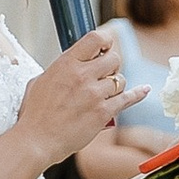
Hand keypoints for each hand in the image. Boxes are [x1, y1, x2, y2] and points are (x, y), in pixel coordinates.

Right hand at [16, 27, 127, 169]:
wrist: (36, 140)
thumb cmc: (35, 114)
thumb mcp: (40, 81)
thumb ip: (60, 69)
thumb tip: (72, 65)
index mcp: (66, 64)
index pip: (95, 38)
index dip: (105, 41)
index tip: (105, 47)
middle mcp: (82, 75)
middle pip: (113, 58)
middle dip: (111, 65)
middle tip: (104, 74)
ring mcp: (94, 94)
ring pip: (120, 80)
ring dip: (116, 85)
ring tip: (105, 93)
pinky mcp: (103, 112)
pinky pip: (127, 98)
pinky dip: (137, 94)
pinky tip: (144, 90)